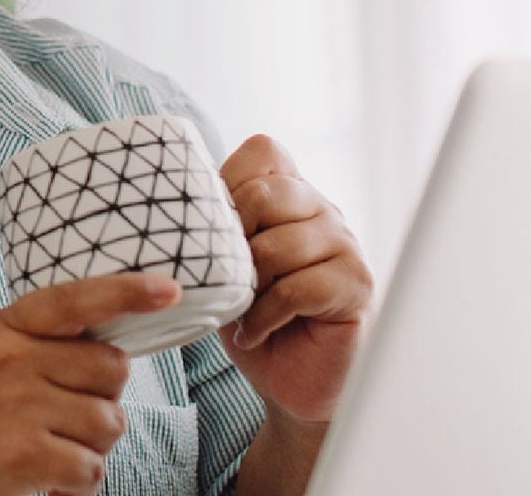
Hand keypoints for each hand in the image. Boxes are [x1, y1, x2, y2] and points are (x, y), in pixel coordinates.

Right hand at [0, 273, 181, 495]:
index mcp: (1, 328)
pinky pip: (91, 467)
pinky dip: (75, 484)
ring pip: (108, 422)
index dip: (125, 291)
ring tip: (49, 452)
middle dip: (104, 399)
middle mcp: (13, 358)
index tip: (170, 287)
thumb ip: (32, 346)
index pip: (73, 299)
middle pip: (110, 368)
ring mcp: (20, 404)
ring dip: (91, 447)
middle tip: (66, 420)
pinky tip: (42, 482)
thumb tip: (107, 353)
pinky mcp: (27, 453)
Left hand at [219, 135, 372, 424]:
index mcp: (290, 192)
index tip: (213, 225)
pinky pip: (297, 288)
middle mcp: (322, 209)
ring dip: (249, 284)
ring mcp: (344, 244)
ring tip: (242, 307)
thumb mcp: (221, 260)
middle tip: (228, 276)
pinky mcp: (357, 284)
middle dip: (234, 239)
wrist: (286, 379)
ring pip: (279, 244)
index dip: (229, 182)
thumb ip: (213, 223)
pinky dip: (265, 315)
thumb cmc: (249, 313)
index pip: (263, 151)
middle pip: (266, 194)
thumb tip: (173, 201)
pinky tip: (256, 331)